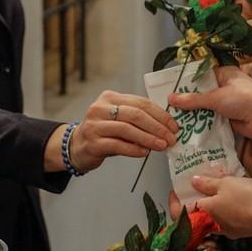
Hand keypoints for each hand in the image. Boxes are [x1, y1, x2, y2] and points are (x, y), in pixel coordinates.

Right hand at [46, 90, 179, 172]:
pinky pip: (118, 145)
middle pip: (135, 114)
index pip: (141, 103)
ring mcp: (95, 125)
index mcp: (110, 97)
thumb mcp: (119, 119)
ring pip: (127, 129)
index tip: (174, 126)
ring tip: (161, 146)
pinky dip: (134, 149)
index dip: (160, 114)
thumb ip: (138, 119)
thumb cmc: (104, 132)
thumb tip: (167, 127)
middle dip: (157, 127)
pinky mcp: (93, 143)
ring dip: (148, 138)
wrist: (77, 147)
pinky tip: (145, 152)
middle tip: (171, 138)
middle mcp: (100, 108)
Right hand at [168, 66, 251, 140]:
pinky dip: (203, 128)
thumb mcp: (216, 97)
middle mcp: (226, 88)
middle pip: (202, 95)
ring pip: (207, 110)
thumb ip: (194, 100)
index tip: (169, 89)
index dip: (186, 83)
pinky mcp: (230, 121)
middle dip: (188, 103)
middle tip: (168, 109)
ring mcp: (229, 105)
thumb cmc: (245, 98)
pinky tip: (188, 133)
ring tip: (173, 122)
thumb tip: (172, 99)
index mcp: (224, 74)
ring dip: (195, 117)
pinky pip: (213, 123)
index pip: (201, 76)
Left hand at [182, 174, 251, 238]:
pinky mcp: (239, 231)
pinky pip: (226, 220)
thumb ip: (208, 183)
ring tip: (216, 190)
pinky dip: (224, 210)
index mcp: (204, 213)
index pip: (179, 212)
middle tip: (196, 188)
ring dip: (210, 206)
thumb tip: (194, 182)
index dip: (174, 202)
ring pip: (211, 218)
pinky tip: (232, 199)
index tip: (175, 191)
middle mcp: (212, 225)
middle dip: (193, 202)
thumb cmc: (247, 199)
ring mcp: (226, 230)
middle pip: (195, 216)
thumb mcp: (225, 183)